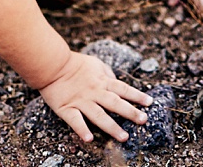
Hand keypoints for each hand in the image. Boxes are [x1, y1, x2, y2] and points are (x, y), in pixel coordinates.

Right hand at [38, 52, 153, 142]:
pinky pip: (75, 120)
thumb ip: (107, 74)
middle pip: (115, 103)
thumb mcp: (95, 63)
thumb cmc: (75, 63)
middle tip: (143, 120)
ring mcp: (81, 101)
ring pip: (99, 115)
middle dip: (130, 112)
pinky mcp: (67, 108)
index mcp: (102, 81)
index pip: (123, 89)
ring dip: (112, 127)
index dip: (137, 95)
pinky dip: (82, 129)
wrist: (52, 64)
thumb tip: (117, 83)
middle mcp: (94, 92)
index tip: (150, 103)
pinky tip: (89, 139)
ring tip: (124, 137)